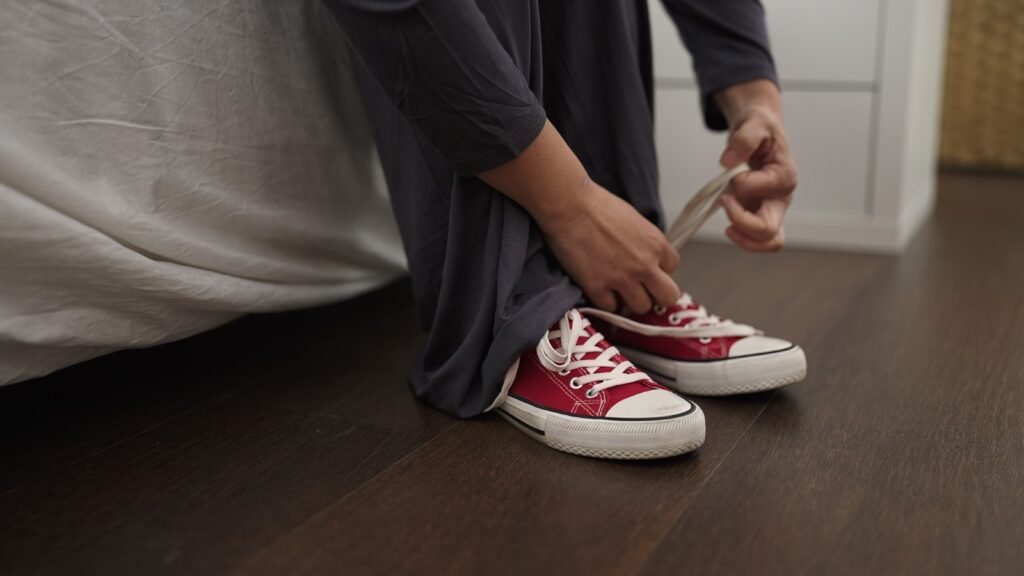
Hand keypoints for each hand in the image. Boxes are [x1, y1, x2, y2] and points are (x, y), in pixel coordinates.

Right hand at [478, 121, 679, 313]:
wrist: (570, 206)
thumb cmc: (598, 206)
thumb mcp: (634, 220)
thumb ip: (645, 242)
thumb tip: (645, 258)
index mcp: (656, 243)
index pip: (673, 268)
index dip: (660, 270)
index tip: (648, 269)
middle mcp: (644, 264)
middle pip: (668, 297)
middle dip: (656, 295)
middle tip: (642, 290)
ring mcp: (622, 279)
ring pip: (641, 307)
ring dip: (631, 301)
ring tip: (618, 290)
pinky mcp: (598, 287)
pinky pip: (611, 308)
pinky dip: (606, 301)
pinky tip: (600, 290)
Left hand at [715, 80, 797, 251]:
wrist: (760, 131)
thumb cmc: (761, 128)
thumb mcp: (754, 124)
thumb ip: (743, 140)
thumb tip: (727, 162)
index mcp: (784, 175)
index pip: (761, 189)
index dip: (739, 183)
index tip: (730, 166)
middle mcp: (781, 197)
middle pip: (769, 229)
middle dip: (741, 220)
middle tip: (724, 200)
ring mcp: (772, 209)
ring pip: (767, 241)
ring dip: (744, 236)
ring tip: (727, 225)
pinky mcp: (760, 214)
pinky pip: (758, 239)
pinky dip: (744, 239)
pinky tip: (730, 227)